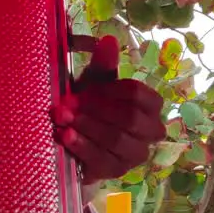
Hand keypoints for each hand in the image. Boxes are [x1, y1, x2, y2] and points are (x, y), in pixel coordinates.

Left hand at [55, 35, 163, 183]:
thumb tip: (108, 40)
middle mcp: (151, 131)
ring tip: (62, 117)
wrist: (77, 142)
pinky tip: (64, 135)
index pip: (139, 94)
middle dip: (95, 109)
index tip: (86, 88)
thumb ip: (103, 66)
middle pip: (130, 118)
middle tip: (67, 103)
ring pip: (116, 139)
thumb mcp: (95, 85)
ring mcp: (136, 154)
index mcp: (151, 106)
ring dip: (86, 126)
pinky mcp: (118, 172)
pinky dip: (81, 146)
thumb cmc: (91, 108)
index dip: (111, 90)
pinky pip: (102, 160)